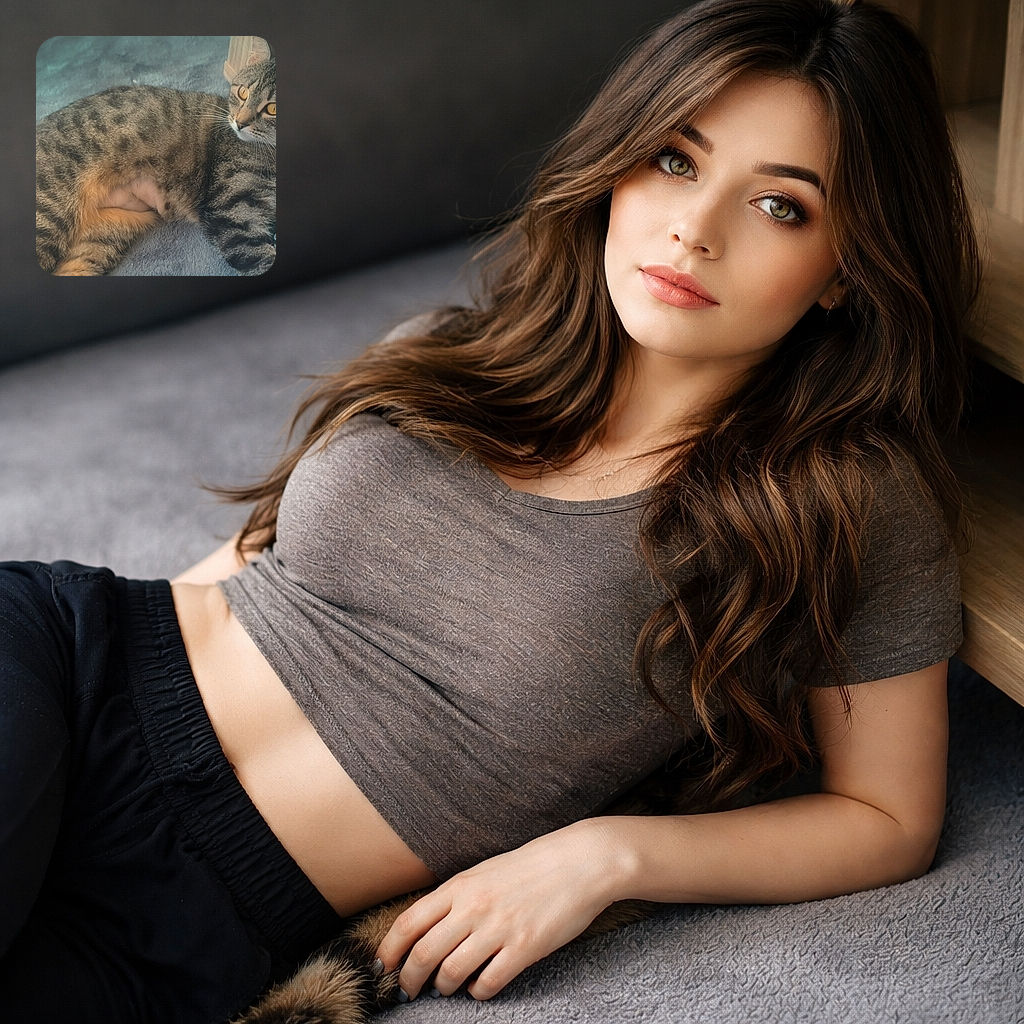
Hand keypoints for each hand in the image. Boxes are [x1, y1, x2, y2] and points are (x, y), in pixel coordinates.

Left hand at [375, 819, 621, 1001]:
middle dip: (409, 980)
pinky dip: (478, 992)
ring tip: (445, 989)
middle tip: (407, 991)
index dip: (388, 951)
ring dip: (443, 988)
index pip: (408, 923)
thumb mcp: (484, 872)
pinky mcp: (524, 948)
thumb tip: (428, 928)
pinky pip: (488, 982)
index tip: (381, 967)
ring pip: (451, 973)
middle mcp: (473, 907)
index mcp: (460, 886)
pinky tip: (480, 987)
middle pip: (423, 954)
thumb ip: (457, 897)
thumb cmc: (531, 866)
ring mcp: (498, 928)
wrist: (579, 862)